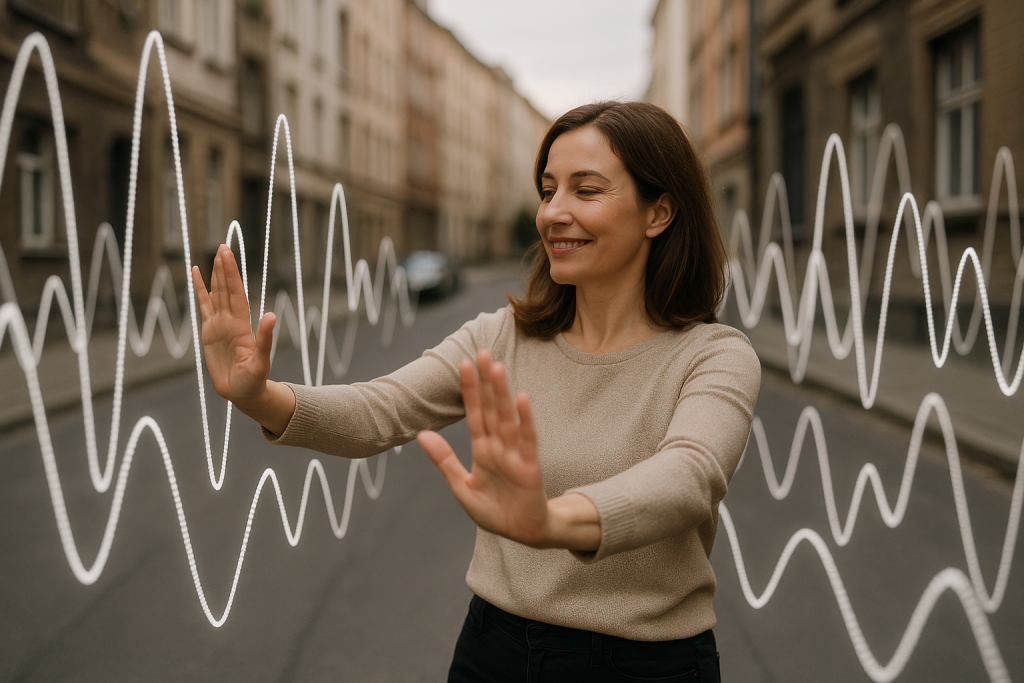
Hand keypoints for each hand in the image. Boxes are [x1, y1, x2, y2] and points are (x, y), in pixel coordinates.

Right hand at [192, 245, 293, 433]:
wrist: (243, 393)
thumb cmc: (254, 380)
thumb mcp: (261, 361)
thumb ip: (265, 339)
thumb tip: (271, 315)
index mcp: (242, 325)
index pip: (236, 294)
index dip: (231, 275)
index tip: (227, 256)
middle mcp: (231, 321)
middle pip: (226, 289)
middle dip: (225, 269)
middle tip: (223, 246)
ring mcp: (220, 325)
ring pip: (216, 294)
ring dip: (215, 276)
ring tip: (213, 256)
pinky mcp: (209, 332)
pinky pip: (203, 306)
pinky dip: (200, 291)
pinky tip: (197, 276)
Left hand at [417, 350, 600, 549]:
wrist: (521, 533)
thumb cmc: (493, 511)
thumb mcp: (462, 486)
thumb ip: (444, 460)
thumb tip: (421, 434)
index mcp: (482, 449)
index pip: (474, 413)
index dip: (469, 389)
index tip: (463, 363)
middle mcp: (499, 446)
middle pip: (490, 408)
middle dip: (485, 381)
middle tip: (481, 351)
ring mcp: (515, 454)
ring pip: (506, 417)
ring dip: (501, 393)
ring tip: (496, 368)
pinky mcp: (529, 467)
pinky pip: (527, 439)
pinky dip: (525, 419)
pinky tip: (521, 398)